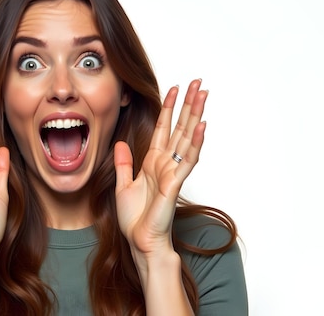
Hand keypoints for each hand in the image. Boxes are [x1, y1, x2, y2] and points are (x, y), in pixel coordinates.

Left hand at [114, 79, 206, 255]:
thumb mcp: (123, 185)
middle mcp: (166, 163)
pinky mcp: (175, 183)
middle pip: (180, 127)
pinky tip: (202, 126)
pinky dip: (196, 142)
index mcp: (153, 162)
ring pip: (188, 138)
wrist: (140, 241)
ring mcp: (173, 171)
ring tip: (203, 94)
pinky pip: (188, 159)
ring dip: (196, 115)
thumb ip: (124, 163)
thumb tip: (120, 143)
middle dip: (189, 104)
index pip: (163, 129)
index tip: (175, 89)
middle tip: (199, 82)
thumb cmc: (134, 219)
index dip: (169, 108)